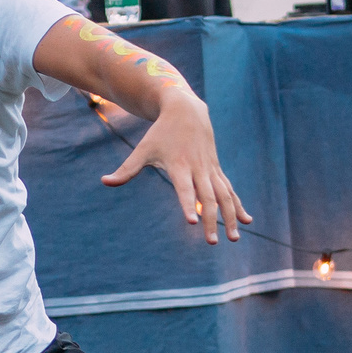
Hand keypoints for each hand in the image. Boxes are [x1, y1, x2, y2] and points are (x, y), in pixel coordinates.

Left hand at [101, 93, 252, 244]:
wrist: (187, 110)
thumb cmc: (161, 133)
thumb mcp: (143, 149)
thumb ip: (126, 169)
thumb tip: (104, 182)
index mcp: (179, 166)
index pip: (185, 190)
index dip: (187, 205)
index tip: (192, 223)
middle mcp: (198, 170)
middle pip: (207, 199)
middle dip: (212, 221)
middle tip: (212, 242)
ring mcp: (211, 170)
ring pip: (225, 196)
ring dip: (231, 217)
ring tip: (234, 239)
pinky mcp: (217, 170)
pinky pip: (230, 190)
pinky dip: (239, 205)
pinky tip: (247, 221)